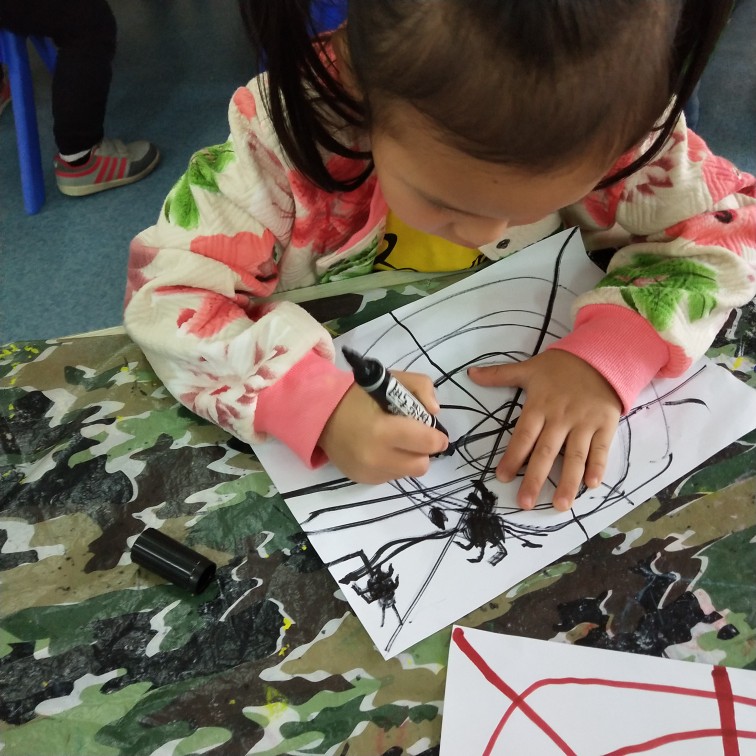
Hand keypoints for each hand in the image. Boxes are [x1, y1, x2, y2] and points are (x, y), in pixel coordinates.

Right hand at [318, 371, 449, 483]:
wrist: (320, 415)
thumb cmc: (357, 396)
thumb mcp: (391, 380)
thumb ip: (421, 387)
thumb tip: (434, 411)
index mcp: (383, 430)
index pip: (427, 443)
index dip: (437, 437)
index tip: (435, 431)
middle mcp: (376, 457)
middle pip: (421, 465)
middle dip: (423, 450)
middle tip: (415, 436)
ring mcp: (368, 472)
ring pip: (407, 473)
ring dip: (408, 458)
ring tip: (395, 441)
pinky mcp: (362, 480)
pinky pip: (391, 477)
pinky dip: (393, 464)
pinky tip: (381, 449)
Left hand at [468, 350, 621, 510]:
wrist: (601, 355)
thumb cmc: (561, 366)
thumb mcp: (529, 368)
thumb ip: (499, 374)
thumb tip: (470, 373)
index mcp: (540, 406)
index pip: (523, 436)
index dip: (513, 457)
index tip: (502, 476)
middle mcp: (560, 418)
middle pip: (546, 452)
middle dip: (535, 479)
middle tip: (524, 502)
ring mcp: (584, 423)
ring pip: (574, 456)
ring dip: (568, 482)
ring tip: (559, 505)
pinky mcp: (605, 425)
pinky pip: (601, 449)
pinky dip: (598, 466)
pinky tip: (592, 485)